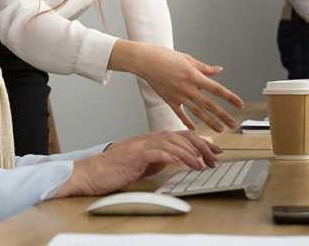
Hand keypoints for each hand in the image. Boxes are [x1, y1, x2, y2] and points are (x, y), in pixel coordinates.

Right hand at [53, 131, 222, 197]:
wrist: (93, 172)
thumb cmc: (116, 169)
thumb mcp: (145, 163)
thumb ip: (162, 158)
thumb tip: (181, 159)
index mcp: (152, 140)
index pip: (181, 136)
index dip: (200, 141)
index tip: (215, 151)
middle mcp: (149, 138)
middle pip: (182, 137)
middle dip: (201, 146)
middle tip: (215, 157)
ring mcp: (143, 145)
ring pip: (174, 143)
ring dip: (193, 153)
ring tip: (204, 163)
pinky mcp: (137, 154)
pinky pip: (162, 153)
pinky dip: (178, 157)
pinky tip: (189, 164)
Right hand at [109, 40, 243, 131]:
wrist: (145, 61)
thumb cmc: (165, 56)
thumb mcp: (188, 59)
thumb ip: (204, 68)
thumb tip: (218, 71)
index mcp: (194, 76)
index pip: (216, 89)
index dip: (229, 98)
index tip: (240, 105)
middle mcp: (188, 88)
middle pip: (209, 105)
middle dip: (223, 116)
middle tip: (234, 125)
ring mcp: (178, 96)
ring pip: (197, 112)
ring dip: (210, 122)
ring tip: (220, 129)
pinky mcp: (169, 100)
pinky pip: (180, 113)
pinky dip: (187, 121)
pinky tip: (194, 128)